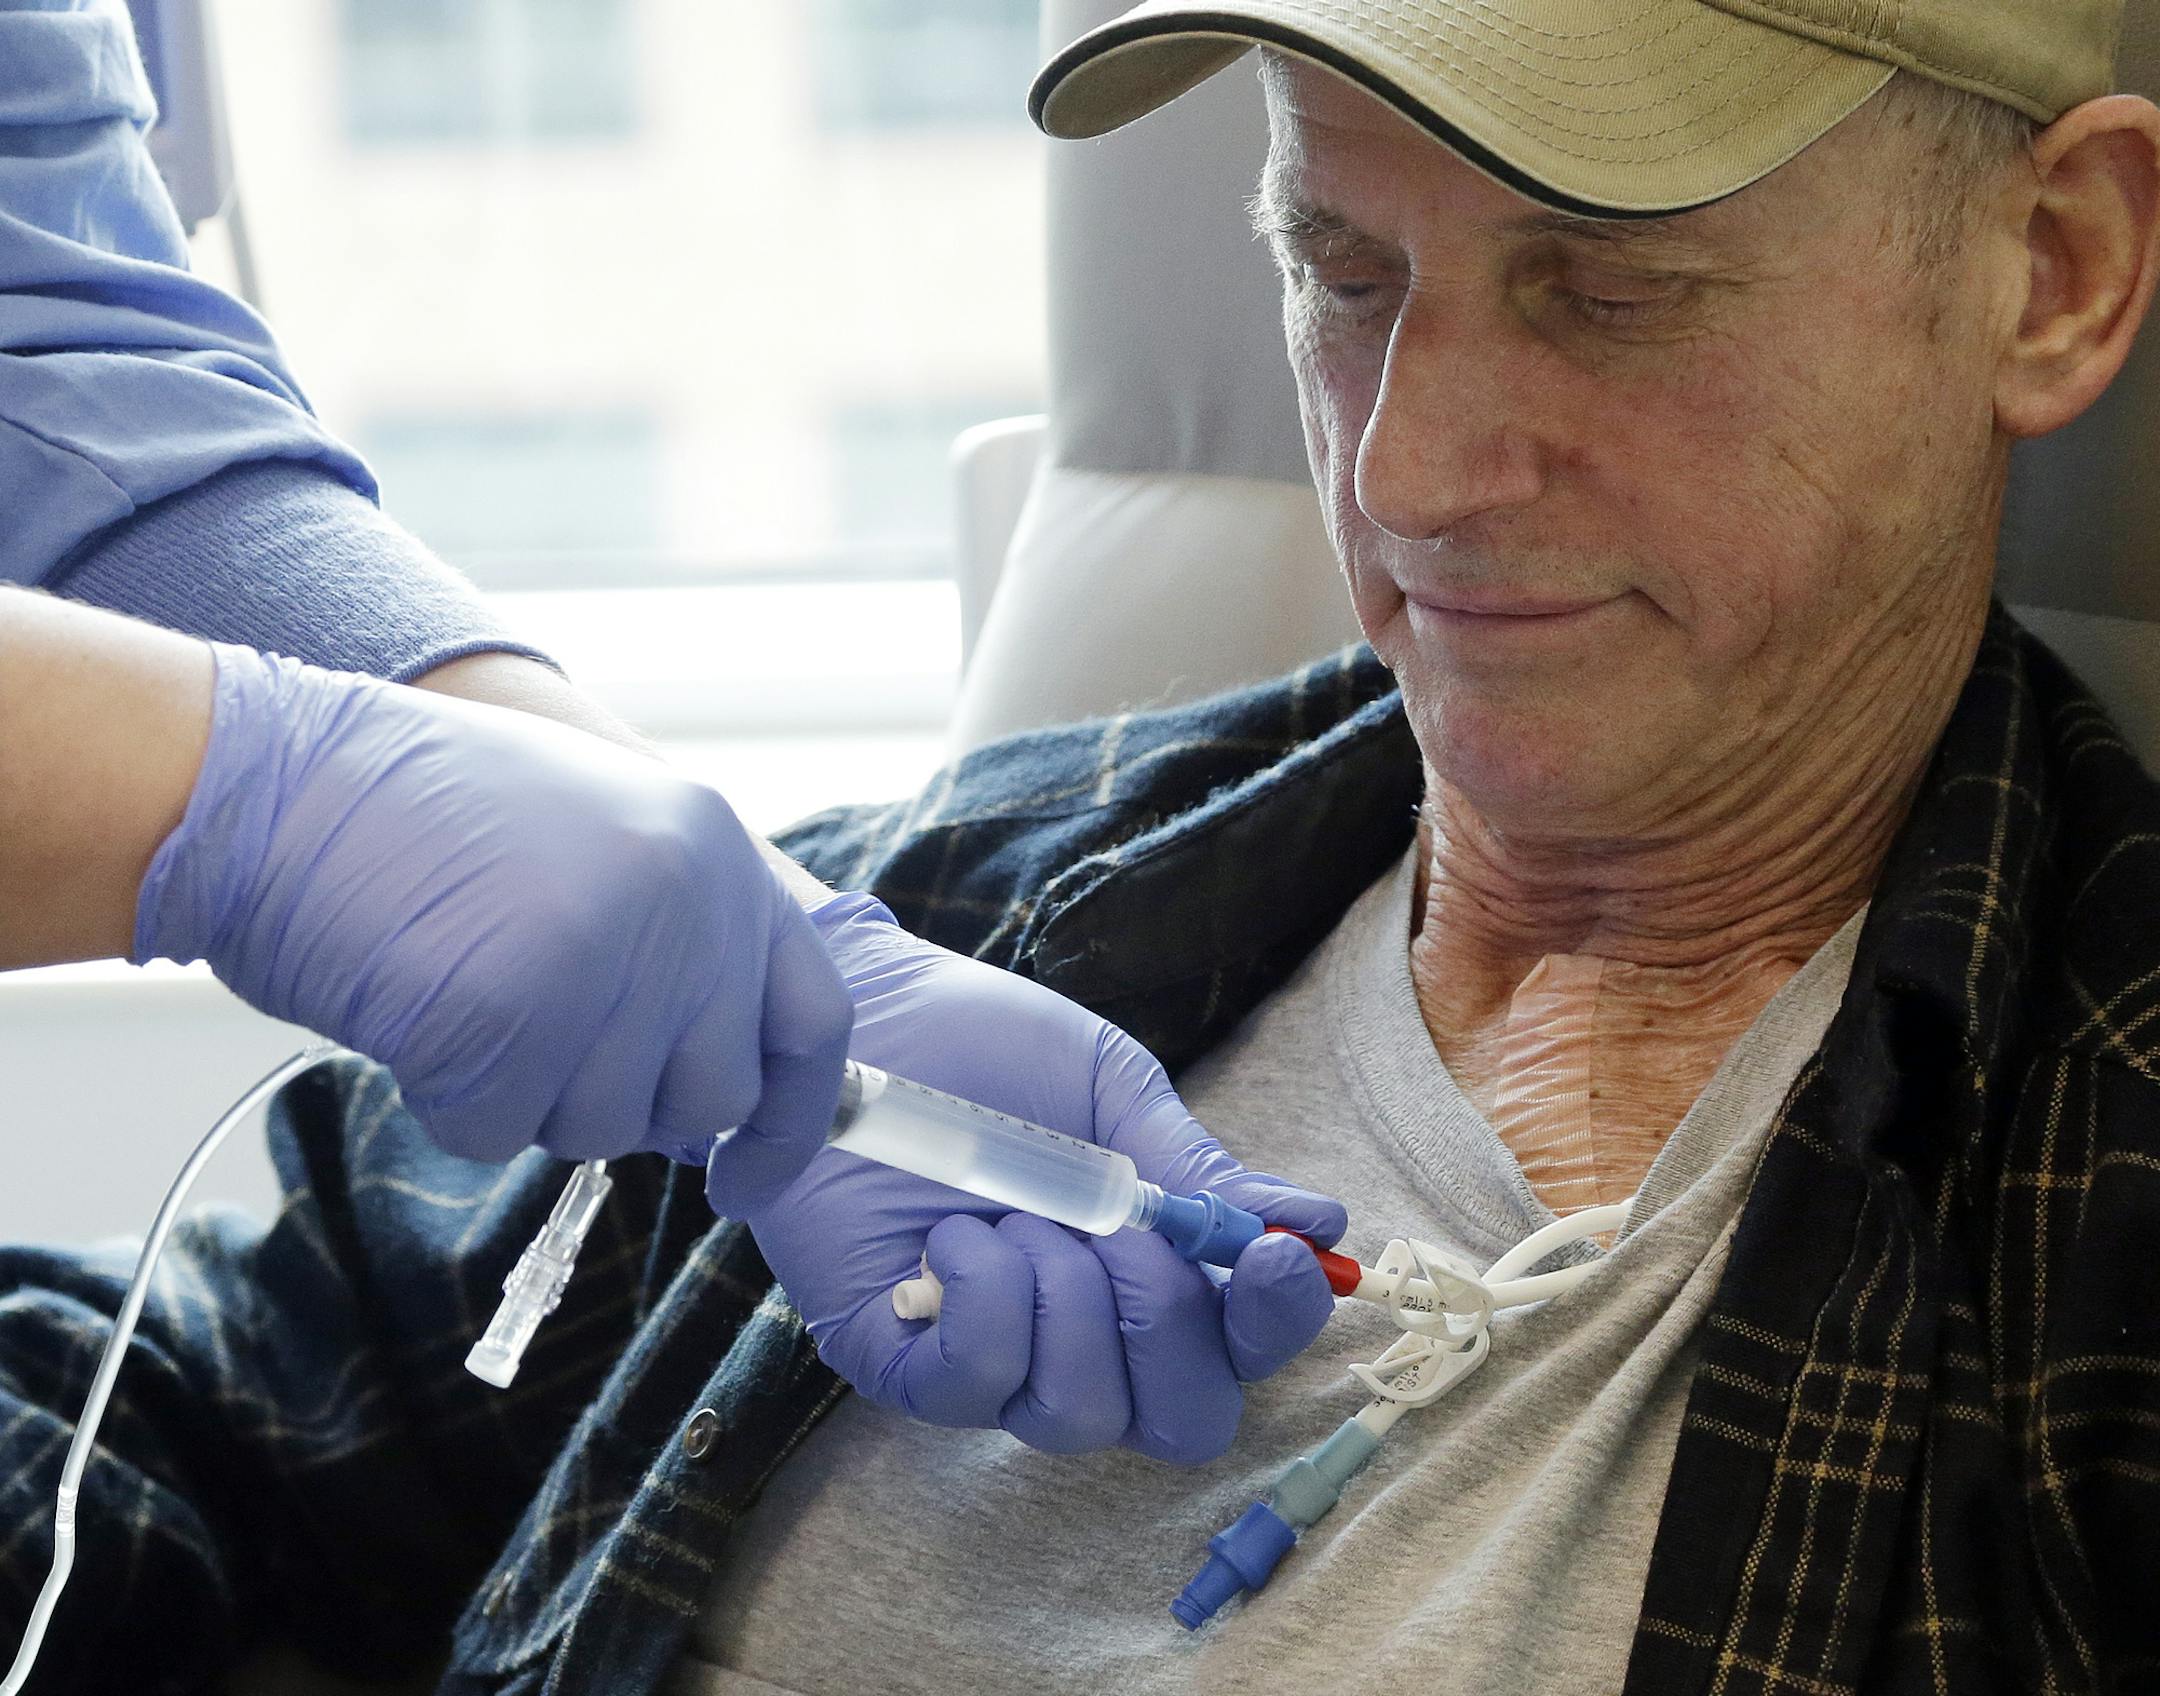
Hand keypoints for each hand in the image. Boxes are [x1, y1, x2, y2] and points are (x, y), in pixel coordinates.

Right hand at [134, 643, 851, 1202]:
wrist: (275, 779)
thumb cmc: (419, 819)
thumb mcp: (600, 837)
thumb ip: (683, 941)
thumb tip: (728, 1076)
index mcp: (715, 848)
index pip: (817, 1020)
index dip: (794, 1117)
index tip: (752, 1170)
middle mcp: (684, 900)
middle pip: (710, 1095)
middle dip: (630, 1101)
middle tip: (545, 1038)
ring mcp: (603, 955)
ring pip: (606, 1126)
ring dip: (530, 1095)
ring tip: (469, 989)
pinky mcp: (511, 1014)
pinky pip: (499, 1132)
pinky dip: (450, 1102)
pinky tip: (419, 1014)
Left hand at [741, 894, 1345, 1462]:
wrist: (866, 1014)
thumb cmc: (988, 1048)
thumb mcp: (1111, 1094)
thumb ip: (1198, 1170)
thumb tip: (1320, 1226)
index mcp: (1148, 1273)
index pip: (1241, 1354)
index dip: (1275, 1326)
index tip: (1275, 1256)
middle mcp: (1081, 1337)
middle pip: (1181, 1421)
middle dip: (1168, 1322)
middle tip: (1121, 1226)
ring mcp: (990, 1362)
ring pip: (1080, 1413)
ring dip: (1067, 1299)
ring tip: (1019, 1212)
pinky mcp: (898, 1361)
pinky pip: (973, 1386)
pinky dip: (984, 1303)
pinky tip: (955, 1235)